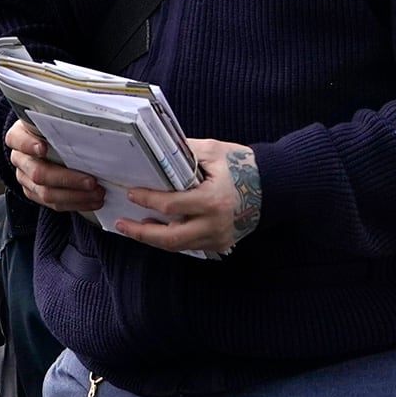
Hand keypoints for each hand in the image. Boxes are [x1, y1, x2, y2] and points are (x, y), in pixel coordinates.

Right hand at [6, 118, 104, 212]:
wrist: (46, 140)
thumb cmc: (54, 125)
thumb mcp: (55, 116)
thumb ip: (64, 117)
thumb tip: (88, 110)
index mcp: (19, 135)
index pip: (18, 140)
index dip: (29, 145)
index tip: (43, 148)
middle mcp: (19, 158)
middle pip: (38, 173)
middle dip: (67, 179)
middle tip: (91, 181)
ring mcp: (25, 178)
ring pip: (46, 193)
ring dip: (75, 196)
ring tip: (98, 193)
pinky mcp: (34, 193)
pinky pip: (53, 204)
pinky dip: (75, 203)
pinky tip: (92, 201)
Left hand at [115, 138, 260, 255]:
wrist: (273, 185)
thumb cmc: (243, 165)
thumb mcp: (213, 151)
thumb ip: (184, 152)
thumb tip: (157, 153)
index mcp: (212, 200)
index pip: (170, 206)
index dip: (147, 200)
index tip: (131, 193)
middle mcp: (215, 224)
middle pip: (170, 238)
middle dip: (142, 233)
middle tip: (121, 224)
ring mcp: (219, 237)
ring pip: (178, 246)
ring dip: (155, 238)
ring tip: (136, 227)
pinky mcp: (221, 243)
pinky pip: (190, 245)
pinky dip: (173, 238)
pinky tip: (160, 229)